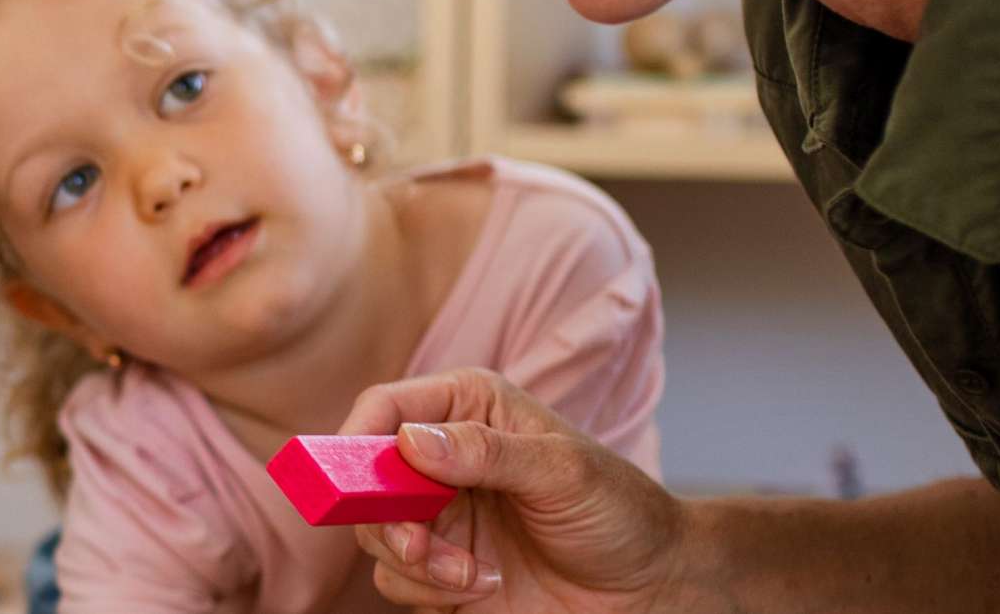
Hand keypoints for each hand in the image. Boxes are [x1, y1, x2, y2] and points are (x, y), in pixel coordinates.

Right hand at [341, 368, 698, 610]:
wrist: (649, 586)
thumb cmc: (619, 511)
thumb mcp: (563, 471)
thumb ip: (488, 452)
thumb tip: (413, 441)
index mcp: (468, 409)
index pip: (385, 408)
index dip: (355, 440)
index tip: (350, 480)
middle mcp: (443, 460)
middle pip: (363, 480)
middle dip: (384, 519)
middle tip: (420, 544)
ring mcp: (440, 518)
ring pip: (376, 538)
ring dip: (416, 563)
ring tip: (473, 575)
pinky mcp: (442, 571)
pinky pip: (398, 582)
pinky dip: (430, 592)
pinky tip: (482, 587)